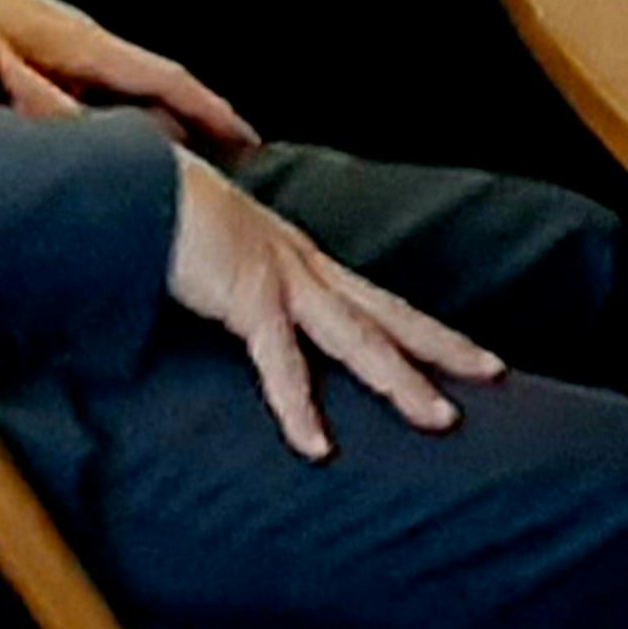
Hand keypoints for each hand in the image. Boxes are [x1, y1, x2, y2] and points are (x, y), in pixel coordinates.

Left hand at [0, 0, 254, 155]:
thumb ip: (39, 102)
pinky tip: (90, 133)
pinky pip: (83, 83)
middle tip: (226, 166)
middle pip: (150, 85)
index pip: (167, 79)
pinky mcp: (17, 39)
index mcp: (78, 40)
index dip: (212, 113)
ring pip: (115, 86)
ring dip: (147, 118)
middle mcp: (73, 36)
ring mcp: (47, 36)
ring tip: (171, 157)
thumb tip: (92, 147)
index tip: (253, 145)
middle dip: (190, 122)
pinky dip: (104, 111)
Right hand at [166, 150, 499, 461]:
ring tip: (441, 419)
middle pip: (389, 313)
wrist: (130, 180)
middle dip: (444, 347)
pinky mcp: (246, 296)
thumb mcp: (212, 263)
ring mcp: (281, 278)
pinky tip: (317, 448)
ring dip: (401, 381)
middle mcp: (304, 267)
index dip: (422, 327)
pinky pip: (280, 363)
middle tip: (497, 373)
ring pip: (359, 339)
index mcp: (299, 261)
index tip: (466, 352)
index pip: (377, 300)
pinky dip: (299, 408)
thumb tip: (237, 319)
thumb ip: (231, 294)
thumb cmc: (164, 218)